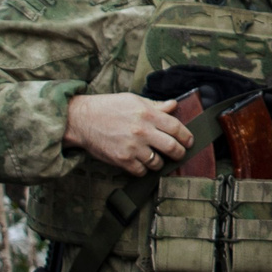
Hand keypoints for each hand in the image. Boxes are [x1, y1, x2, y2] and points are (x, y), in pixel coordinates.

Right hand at [65, 92, 195, 173]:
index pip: (176, 127)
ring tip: (157, 158)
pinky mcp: (122, 160)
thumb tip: (173, 106)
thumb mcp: (133, 100)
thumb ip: (155, 106)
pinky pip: (142, 171)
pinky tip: (141, 162)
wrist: (81, 119)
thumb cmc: (107, 107)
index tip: (189, 141)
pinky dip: (144, 169)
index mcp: (147, 114)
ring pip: (158, 162)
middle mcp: (142, 131)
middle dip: (180, 153)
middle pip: (172, 147)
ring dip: (160, 162)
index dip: (186, 136)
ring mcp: (132, 147)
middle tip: (179, 153)